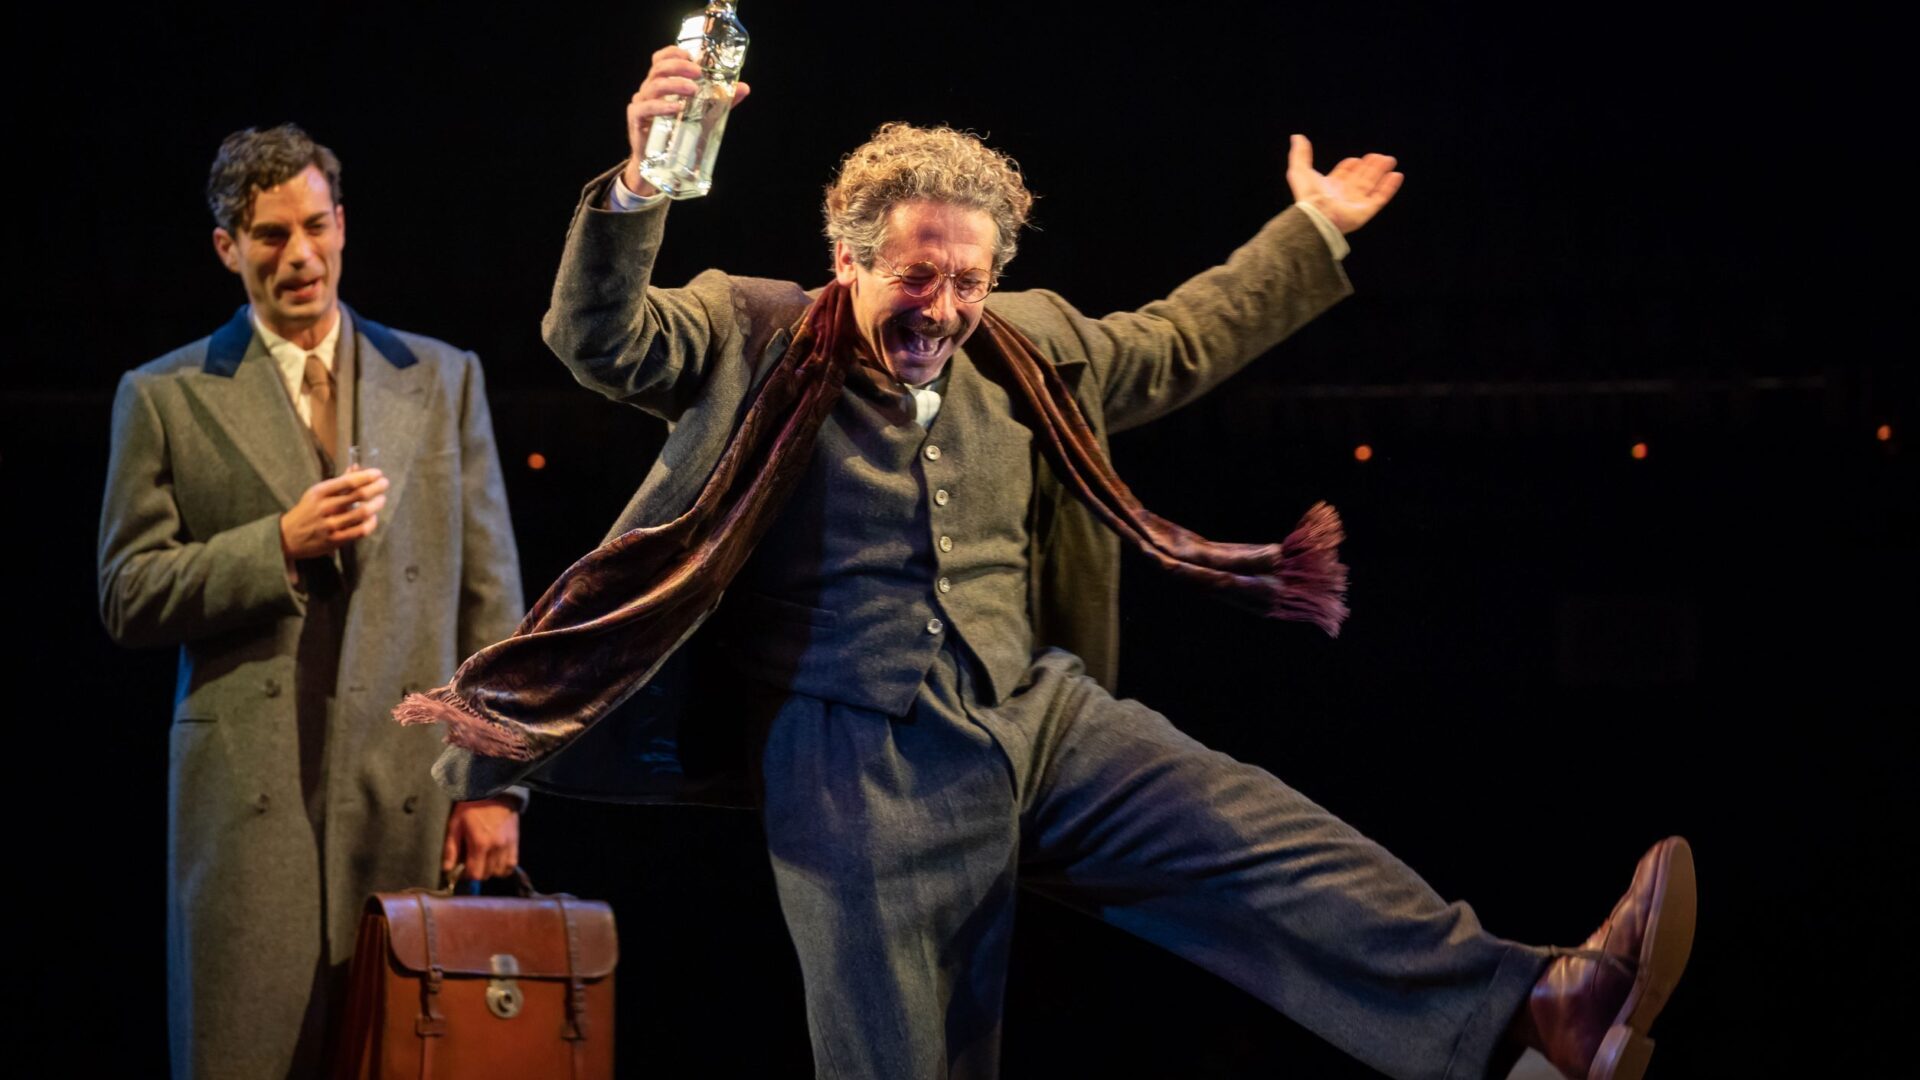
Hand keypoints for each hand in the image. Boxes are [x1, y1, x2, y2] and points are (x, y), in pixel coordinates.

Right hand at [279, 469, 387, 560]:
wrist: (288, 537)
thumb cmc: (307, 511)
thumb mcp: (317, 493)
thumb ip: (339, 482)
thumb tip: (357, 467)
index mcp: (320, 492)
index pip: (349, 481)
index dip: (367, 476)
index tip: (378, 474)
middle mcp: (325, 507)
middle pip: (359, 495)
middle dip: (376, 487)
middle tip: (385, 483)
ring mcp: (330, 525)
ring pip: (362, 513)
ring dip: (377, 504)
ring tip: (382, 499)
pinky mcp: (335, 540)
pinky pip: (360, 531)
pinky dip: (371, 523)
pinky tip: (373, 518)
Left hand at [442, 797, 521, 881]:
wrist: (493, 790)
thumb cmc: (471, 806)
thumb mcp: (455, 824)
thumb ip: (451, 848)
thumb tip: (447, 869)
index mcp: (480, 844)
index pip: (475, 874)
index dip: (466, 876)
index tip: (462, 869)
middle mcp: (496, 847)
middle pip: (488, 875)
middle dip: (478, 873)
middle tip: (471, 863)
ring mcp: (507, 845)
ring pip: (501, 872)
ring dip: (491, 871)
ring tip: (483, 862)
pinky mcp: (515, 841)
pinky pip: (512, 864)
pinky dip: (504, 867)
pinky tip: (496, 862)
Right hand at [623, 44, 752, 195]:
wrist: (660, 164)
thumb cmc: (679, 133)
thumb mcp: (704, 114)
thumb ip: (721, 100)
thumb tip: (744, 88)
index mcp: (662, 83)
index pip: (661, 59)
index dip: (673, 53)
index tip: (691, 56)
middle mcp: (649, 90)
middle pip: (658, 69)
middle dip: (679, 66)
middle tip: (698, 73)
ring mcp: (641, 103)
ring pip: (654, 86)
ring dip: (674, 84)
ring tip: (693, 90)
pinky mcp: (636, 119)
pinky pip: (646, 108)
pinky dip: (662, 106)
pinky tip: (678, 108)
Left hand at [1286, 134, 1403, 234]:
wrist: (1317, 215)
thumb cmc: (1307, 196)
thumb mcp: (1299, 170)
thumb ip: (1300, 154)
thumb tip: (1297, 137)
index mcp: (1330, 188)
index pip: (1343, 175)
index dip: (1350, 166)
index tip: (1356, 159)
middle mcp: (1344, 195)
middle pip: (1360, 178)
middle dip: (1370, 166)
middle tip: (1379, 156)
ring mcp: (1356, 203)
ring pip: (1372, 185)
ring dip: (1381, 172)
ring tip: (1389, 160)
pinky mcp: (1366, 210)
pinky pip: (1381, 197)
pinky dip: (1389, 187)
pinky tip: (1396, 175)